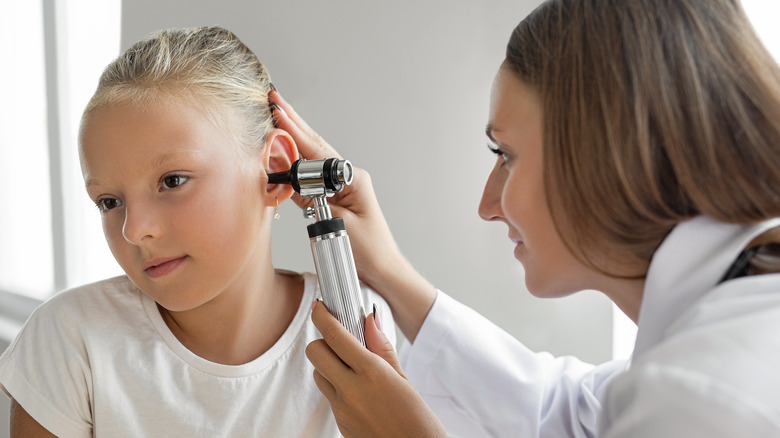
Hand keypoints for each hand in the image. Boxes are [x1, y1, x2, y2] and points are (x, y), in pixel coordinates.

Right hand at [271, 88, 437, 340]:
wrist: (383, 272)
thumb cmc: (369, 253)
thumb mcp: (338, 225)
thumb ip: (311, 200)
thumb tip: (287, 179)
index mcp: (353, 179)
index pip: (316, 152)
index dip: (294, 132)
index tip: (277, 113)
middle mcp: (349, 178)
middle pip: (315, 146)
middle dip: (293, 123)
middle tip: (275, 99)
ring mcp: (343, 186)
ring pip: (314, 157)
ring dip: (294, 137)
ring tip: (278, 115)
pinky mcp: (337, 197)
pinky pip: (312, 175)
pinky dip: (297, 160)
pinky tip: (286, 150)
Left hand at [306, 301, 446, 437]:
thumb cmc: (419, 422)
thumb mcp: (405, 379)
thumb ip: (382, 348)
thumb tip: (370, 319)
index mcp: (372, 373)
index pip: (335, 336)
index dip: (322, 316)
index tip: (319, 307)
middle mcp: (352, 390)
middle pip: (315, 352)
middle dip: (322, 341)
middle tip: (338, 340)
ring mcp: (342, 409)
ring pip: (318, 374)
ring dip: (327, 365)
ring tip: (350, 366)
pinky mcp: (340, 424)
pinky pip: (328, 396)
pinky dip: (336, 386)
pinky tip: (357, 389)